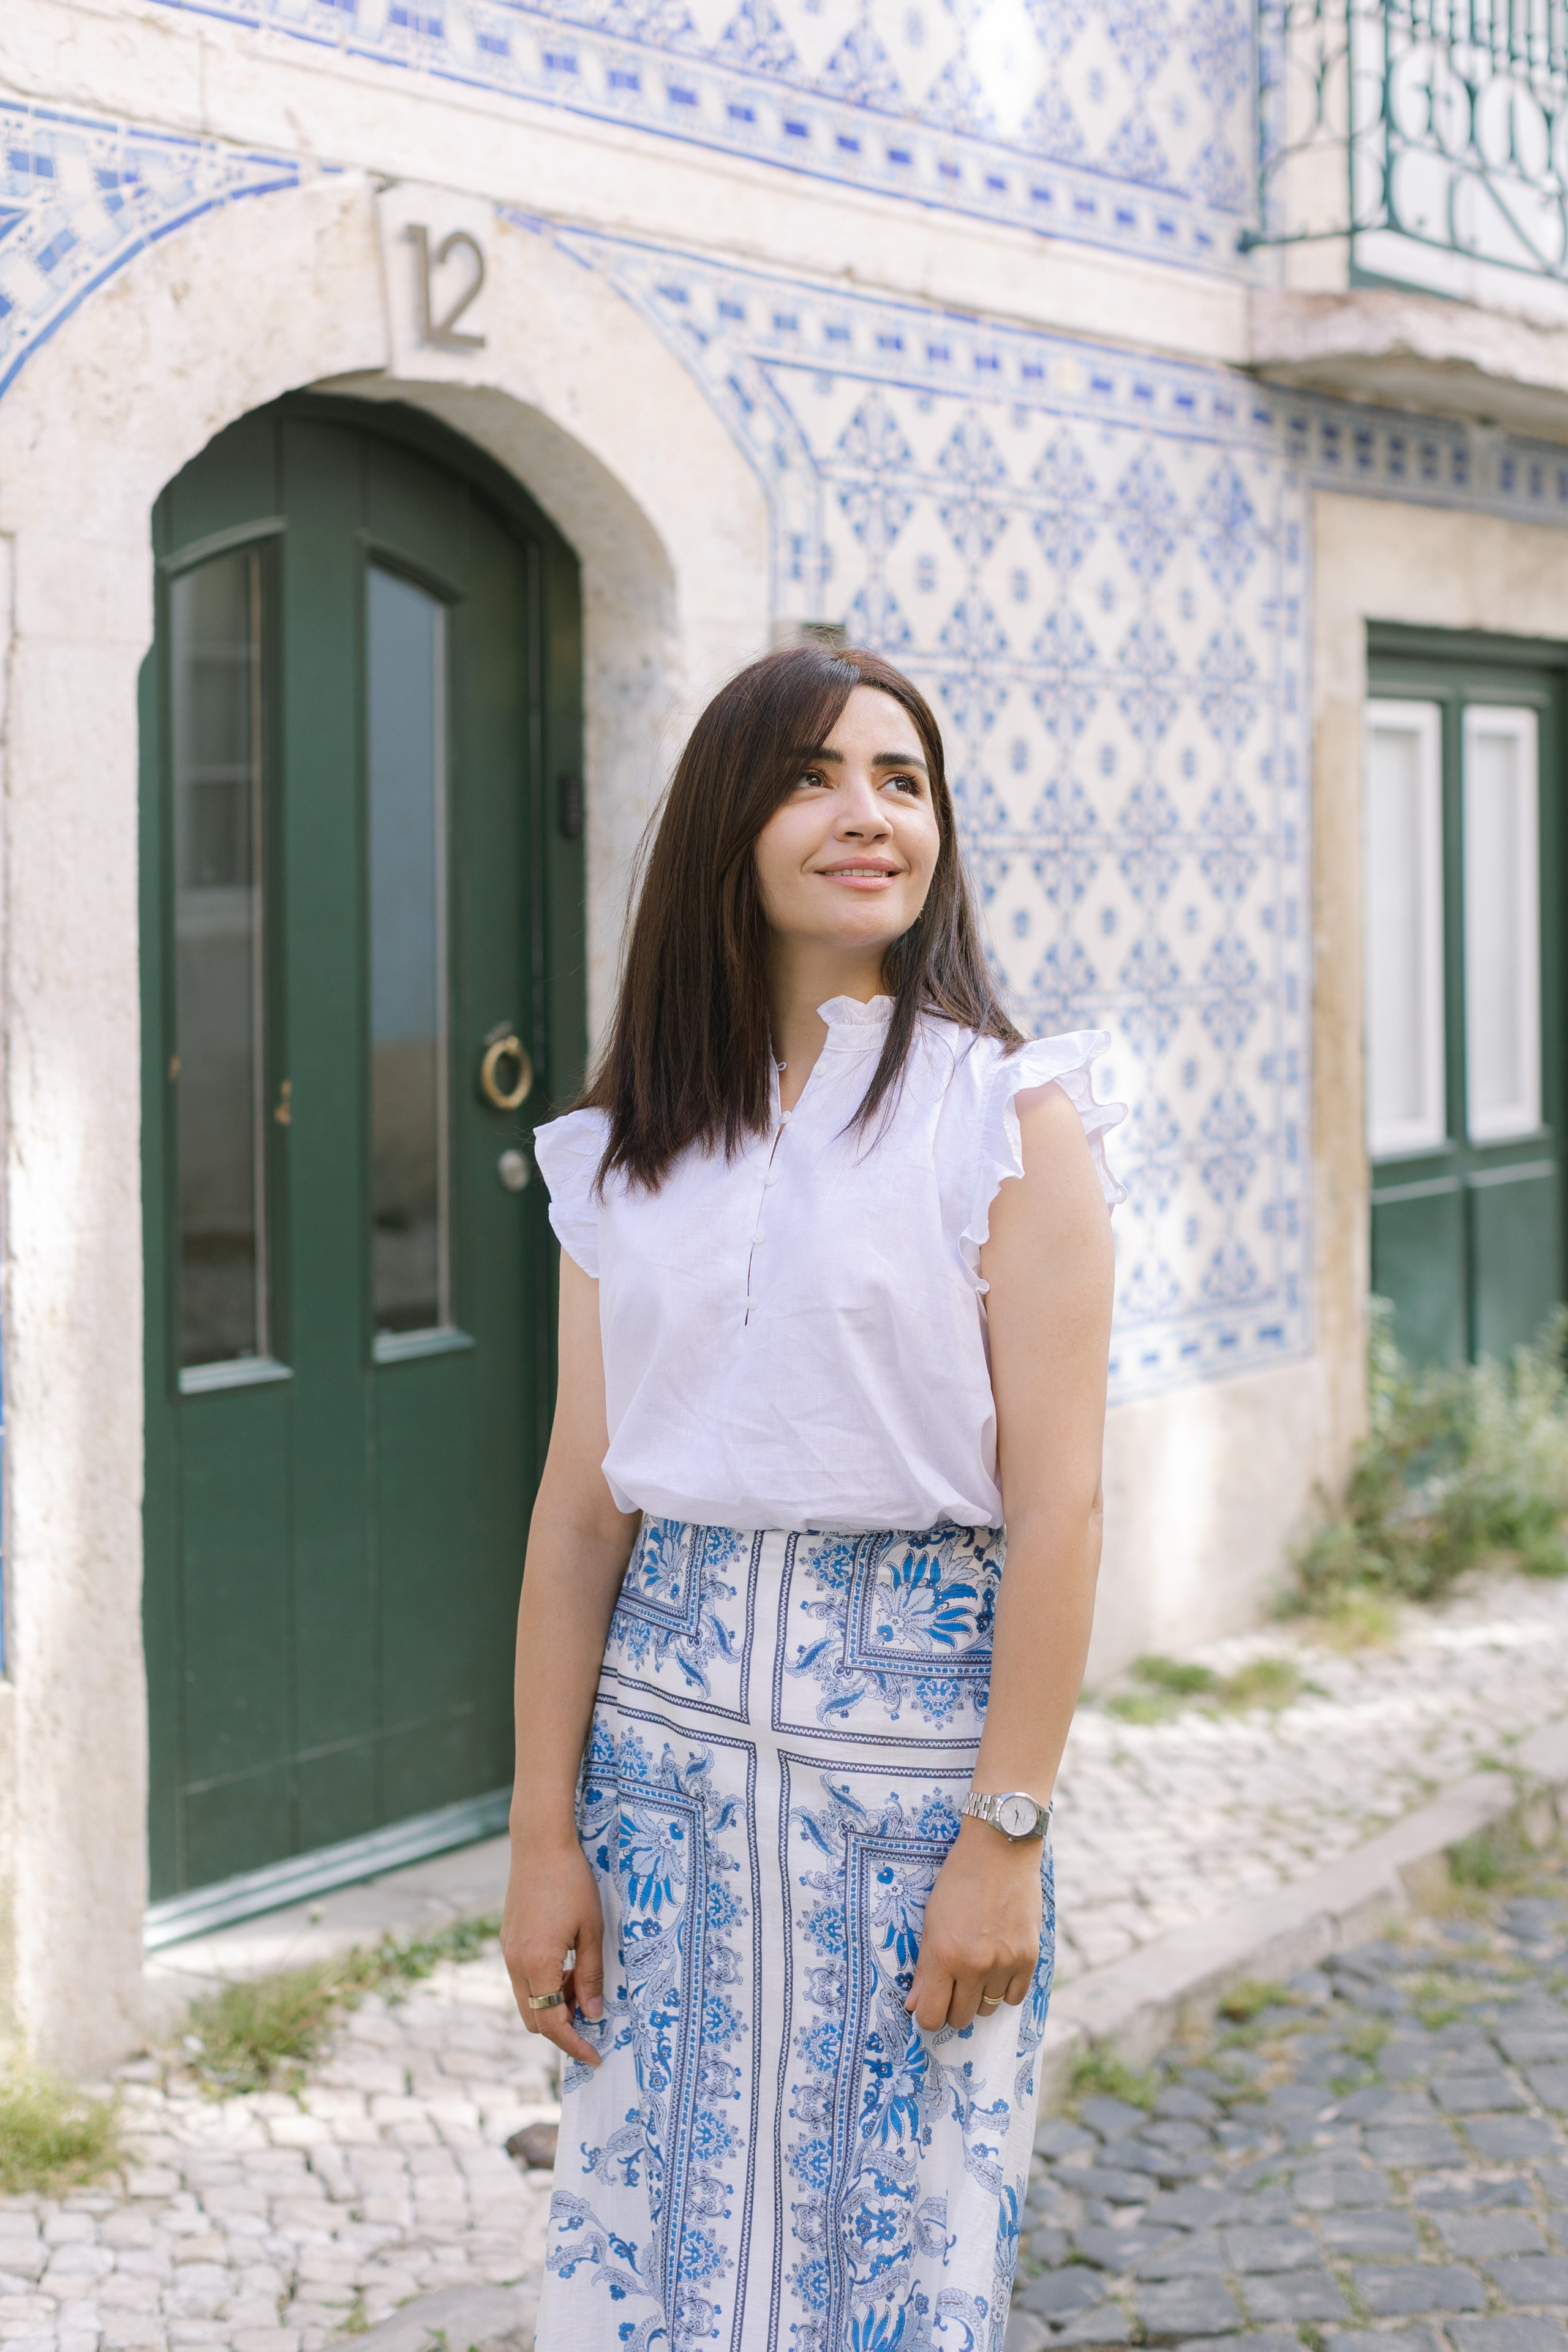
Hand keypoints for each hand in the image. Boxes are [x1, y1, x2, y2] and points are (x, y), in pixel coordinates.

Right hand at [502, 1834, 605, 2068]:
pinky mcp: (507, 1940)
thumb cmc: (572, 1883)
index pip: (552, 2024)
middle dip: (562, 2027)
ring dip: (552, 2003)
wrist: (539, 1845)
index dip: (574, 2045)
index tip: (595, 2056)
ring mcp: (508, 1952)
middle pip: (534, 2019)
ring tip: (580, 1980)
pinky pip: (522, 1979)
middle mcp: (516, 1964)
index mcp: (538, 1964)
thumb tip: (593, 2013)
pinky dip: (542, 1984)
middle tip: (591, 2009)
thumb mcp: (592, 1930)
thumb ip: (591, 1975)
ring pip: (526, 2000)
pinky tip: (565, 1963)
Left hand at [905, 1817, 1042, 2031]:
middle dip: (953, 2007)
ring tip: (976, 1967)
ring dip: (979, 1996)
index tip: (930, 2005)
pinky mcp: (1029, 1958)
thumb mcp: (931, 1920)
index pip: (932, 2016)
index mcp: (944, 1955)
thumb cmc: (958, 1881)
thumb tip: (914, 2006)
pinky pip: (1014, 1998)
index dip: (928, 2016)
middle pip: (961, 2018)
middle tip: (953, 1984)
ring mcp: (1005, 1963)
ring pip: (988, 2009)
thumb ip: (925, 1968)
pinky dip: (1004, 1989)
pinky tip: (998, 1966)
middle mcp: (975, 1966)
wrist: (1000, 1850)